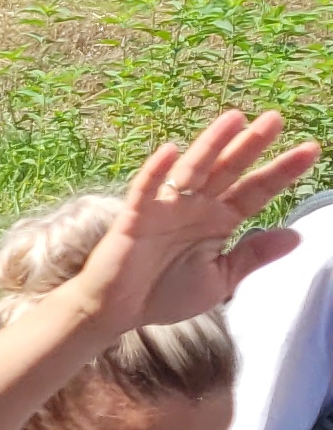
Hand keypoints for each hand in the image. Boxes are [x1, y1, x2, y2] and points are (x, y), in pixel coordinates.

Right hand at [77, 110, 322, 332]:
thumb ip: (253, 255)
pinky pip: (146, 189)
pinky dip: (156, 171)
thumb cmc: (166, 294)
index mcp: (218, 221)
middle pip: (228, 170)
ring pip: (193, 170)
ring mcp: (166, 208)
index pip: (256, 190)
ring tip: (235, 119)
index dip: (281, 171)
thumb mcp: (220, 279)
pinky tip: (171, 151)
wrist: (119, 310)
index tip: (310, 149)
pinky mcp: (137, 216)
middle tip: (275, 118)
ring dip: (212, 144)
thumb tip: (296, 236)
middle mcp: (196, 207)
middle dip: (251, 145)